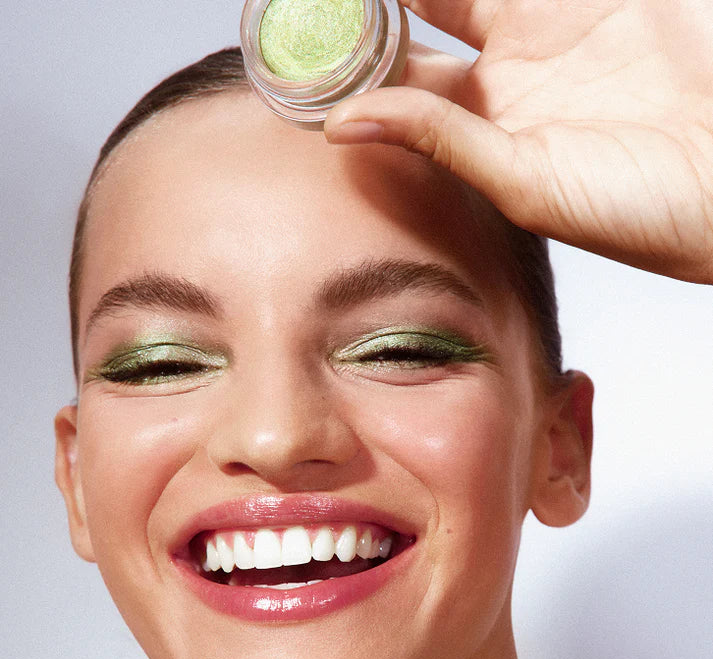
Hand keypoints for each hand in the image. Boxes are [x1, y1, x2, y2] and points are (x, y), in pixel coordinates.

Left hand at [325, 0, 712, 283]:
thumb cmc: (635, 212)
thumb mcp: (524, 182)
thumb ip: (439, 142)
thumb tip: (345, 122)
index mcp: (479, 126)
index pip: (394, 80)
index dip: (349, 57)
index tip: (296, 33)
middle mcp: (505, 71)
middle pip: (420, 13)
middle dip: (373, 4)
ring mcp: (550, 25)